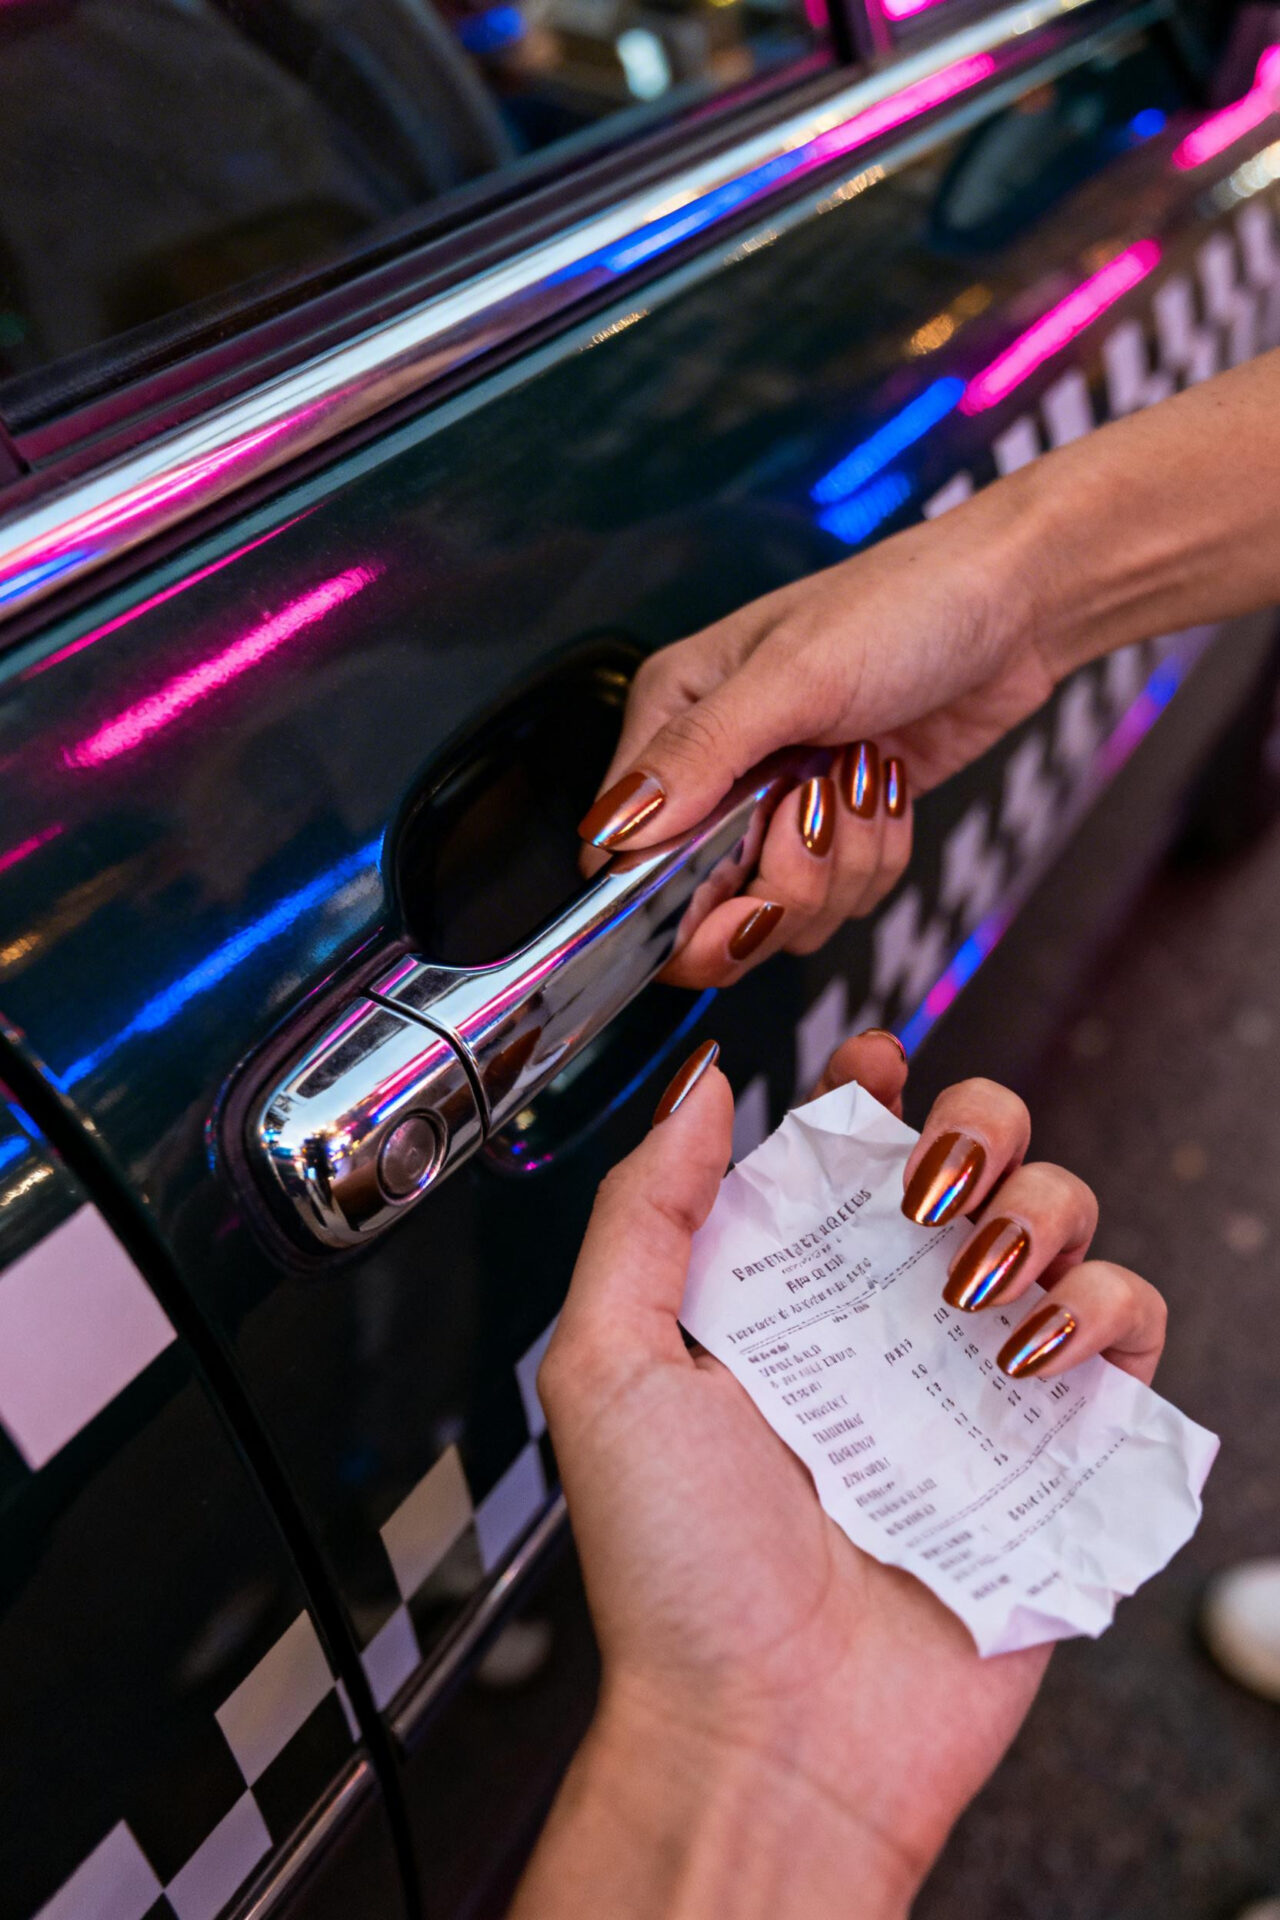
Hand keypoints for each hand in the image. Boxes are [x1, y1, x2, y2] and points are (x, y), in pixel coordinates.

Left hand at [515, 1033, 1165, 1918]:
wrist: (764, 1734)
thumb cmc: (673, 1572)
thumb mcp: (605, 1367)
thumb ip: (644, 1211)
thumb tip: (702, 1087)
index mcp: (786, 1291)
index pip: (849, 1146)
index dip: (873, 1086)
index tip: (874, 1064)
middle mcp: (887, 1321)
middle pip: (981, 1155)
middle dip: (979, 1127)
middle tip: (932, 1187)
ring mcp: (977, 1380)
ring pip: (1064, 1220)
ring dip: (1040, 1214)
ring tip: (969, 1291)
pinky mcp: (1057, 1449)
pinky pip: (1126, 1329)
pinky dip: (1103, 1310)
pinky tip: (1032, 1354)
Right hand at [578, 486, 1052, 987]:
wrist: (1018, 604)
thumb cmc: (905, 605)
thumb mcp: (795, 675)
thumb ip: (701, 755)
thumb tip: (614, 828)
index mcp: (673, 717)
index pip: (628, 858)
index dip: (676, 906)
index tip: (741, 899)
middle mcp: (714, 770)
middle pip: (705, 907)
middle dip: (780, 887)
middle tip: (822, 822)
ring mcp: (778, 806)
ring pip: (783, 913)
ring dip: (843, 867)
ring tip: (865, 777)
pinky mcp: (838, 830)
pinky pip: (841, 899)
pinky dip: (878, 859)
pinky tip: (888, 789)